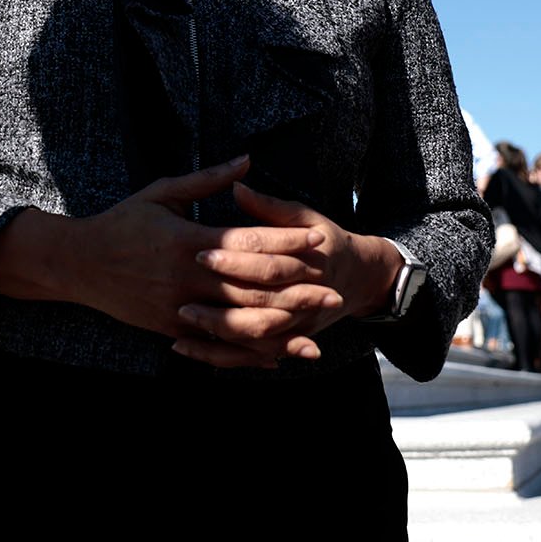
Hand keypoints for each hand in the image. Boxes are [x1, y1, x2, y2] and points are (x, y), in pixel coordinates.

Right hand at [0, 157, 340, 368]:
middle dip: (295, 289)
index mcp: (188, 240)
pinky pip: (216, 344)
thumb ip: (207, 180)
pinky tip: (275, 354)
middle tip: (333, 289)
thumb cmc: (122, 221)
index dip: (286, 242)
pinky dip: (248, 351)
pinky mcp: (171, 328)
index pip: (248, 242)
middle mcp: (187, 277)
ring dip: (280, 326)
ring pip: (238, 321)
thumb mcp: (162, 192)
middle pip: (252, 286)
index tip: (318, 239)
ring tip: (314, 328)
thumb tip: (247, 160)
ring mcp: (179, 306)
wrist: (78, 263)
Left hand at [172, 183, 402, 368]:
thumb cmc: (324, 239)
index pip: (267, 260)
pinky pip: (251, 355)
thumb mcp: (304, 215)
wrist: (359, 277)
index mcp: (308, 259)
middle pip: (258, 301)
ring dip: (217, 330)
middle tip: (181, 295)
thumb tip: (236, 186)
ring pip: (255, 334)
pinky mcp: (288, 340)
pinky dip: (220, 355)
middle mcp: (305, 295)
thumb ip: (269, 206)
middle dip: (219, 300)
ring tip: (183, 317)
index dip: (234, 257)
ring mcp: (298, 322)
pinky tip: (187, 346)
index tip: (200, 252)